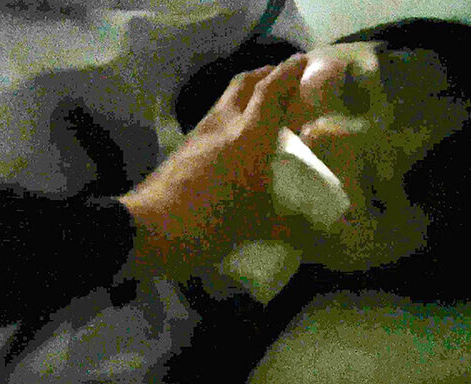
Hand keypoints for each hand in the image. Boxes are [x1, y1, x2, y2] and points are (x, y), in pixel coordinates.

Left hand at [120, 54, 308, 279]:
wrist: (149, 229)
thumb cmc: (209, 223)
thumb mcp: (255, 227)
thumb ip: (289, 226)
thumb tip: (321, 235)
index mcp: (248, 136)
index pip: (271, 91)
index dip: (289, 73)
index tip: (304, 62)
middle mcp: (224, 124)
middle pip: (245, 82)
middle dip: (267, 74)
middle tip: (285, 80)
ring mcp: (200, 133)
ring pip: (226, 99)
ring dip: (247, 92)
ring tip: (265, 106)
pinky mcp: (185, 147)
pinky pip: (214, 117)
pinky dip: (232, 114)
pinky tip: (238, 135)